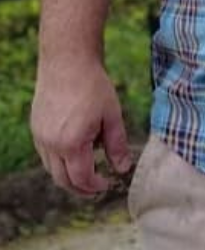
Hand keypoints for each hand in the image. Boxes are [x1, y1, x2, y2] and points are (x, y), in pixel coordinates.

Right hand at [30, 60, 133, 196]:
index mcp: (71, 143)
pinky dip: (59, 161)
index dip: (95, 186)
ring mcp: (40, 135)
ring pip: (51, 169)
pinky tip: (74, 153)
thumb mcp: (112, 117)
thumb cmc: (93, 86)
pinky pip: (45, 154)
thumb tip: (123, 169)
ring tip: (87, 172)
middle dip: (80, 189)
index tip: (107, 184)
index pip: (81, 179)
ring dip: (68, 176)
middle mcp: (51, 143)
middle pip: (62, 180)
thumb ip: (117, 146)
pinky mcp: (35, 127)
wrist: (67, 60)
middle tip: (96, 188)